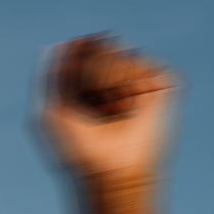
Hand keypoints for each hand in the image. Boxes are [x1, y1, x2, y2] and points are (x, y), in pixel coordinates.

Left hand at [41, 35, 177, 212]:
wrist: (108, 172)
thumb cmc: (77, 148)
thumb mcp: (51, 110)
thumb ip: (55, 74)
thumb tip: (70, 41)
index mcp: (88, 80)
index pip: (79, 48)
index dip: (72, 67)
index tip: (73, 95)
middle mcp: (116, 76)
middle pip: (98, 44)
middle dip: (88, 74)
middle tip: (93, 106)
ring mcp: (140, 78)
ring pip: (120, 51)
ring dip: (107, 83)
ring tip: (111, 110)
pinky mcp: (162, 83)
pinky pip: (140, 64)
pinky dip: (128, 86)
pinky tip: (129, 107)